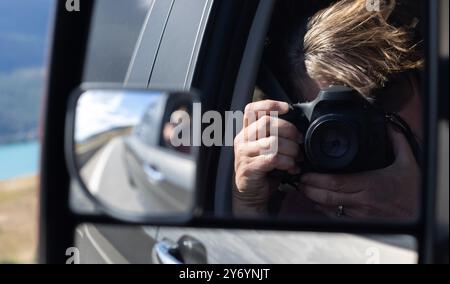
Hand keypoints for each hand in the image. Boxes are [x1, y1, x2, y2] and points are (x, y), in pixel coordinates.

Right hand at [233, 100, 302, 215]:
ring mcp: (244, 153)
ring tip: (297, 158)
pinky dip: (287, 162)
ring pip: (273, 141)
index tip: (287, 108)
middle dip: (289, 130)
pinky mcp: (249, 167)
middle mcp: (242, 139)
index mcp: (247, 132)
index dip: (270, 104)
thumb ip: (276, 136)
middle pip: (267, 122)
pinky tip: (291, 167)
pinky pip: (272, 158)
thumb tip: (298, 128)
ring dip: (291, 149)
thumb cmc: (262, 170)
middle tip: (300, 141)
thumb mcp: (267, 149)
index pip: (253, 109)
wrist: (249, 195)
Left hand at [299, 127, 419, 218]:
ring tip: (303, 189)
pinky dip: (324, 210)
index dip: (316, 180)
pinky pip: (336, 217)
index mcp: (370, 184)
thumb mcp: (407, 162)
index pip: (336, 183)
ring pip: (329, 208)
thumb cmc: (412, 191)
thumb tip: (389, 126)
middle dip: (309, 189)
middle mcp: (361, 200)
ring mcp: (359, 213)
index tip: (306, 174)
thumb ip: (397, 142)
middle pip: (327, 196)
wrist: (419, 214)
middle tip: (299, 181)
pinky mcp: (359, 221)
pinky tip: (317, 202)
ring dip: (314, 199)